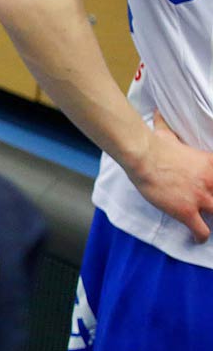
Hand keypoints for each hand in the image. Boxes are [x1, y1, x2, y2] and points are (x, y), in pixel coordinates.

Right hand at [130, 113, 212, 240]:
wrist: (143, 156)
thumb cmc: (155, 144)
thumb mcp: (168, 134)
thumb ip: (168, 127)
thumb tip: (157, 112)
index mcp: (212, 164)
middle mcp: (212, 182)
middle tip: (212, 206)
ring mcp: (201, 198)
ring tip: (210, 224)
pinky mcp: (186, 211)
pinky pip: (202, 230)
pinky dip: (201, 236)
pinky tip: (198, 238)